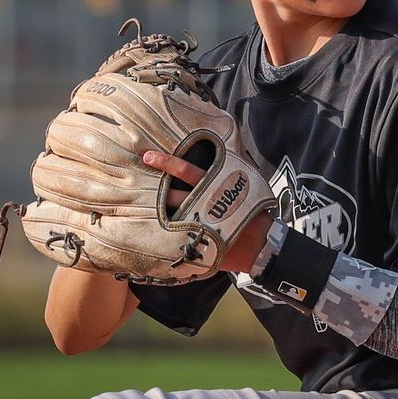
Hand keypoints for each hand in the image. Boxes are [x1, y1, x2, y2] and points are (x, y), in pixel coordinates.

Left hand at [143, 151, 274, 273]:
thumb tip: (219, 152)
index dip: (169, 163)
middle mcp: (205, 206)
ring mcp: (200, 226)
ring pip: (173, 216)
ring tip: (136, 204)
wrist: (261, 246)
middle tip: (137, 180)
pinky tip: (148, 230)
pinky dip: (163, 233)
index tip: (150, 156)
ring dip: (156, 209)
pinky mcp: (198, 243)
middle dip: (156, 187)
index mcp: (217, 188)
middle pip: (175, 195)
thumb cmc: (256, 212)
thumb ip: (231, 171)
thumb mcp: (249, 185)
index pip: (189, 172)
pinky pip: (176, 237)